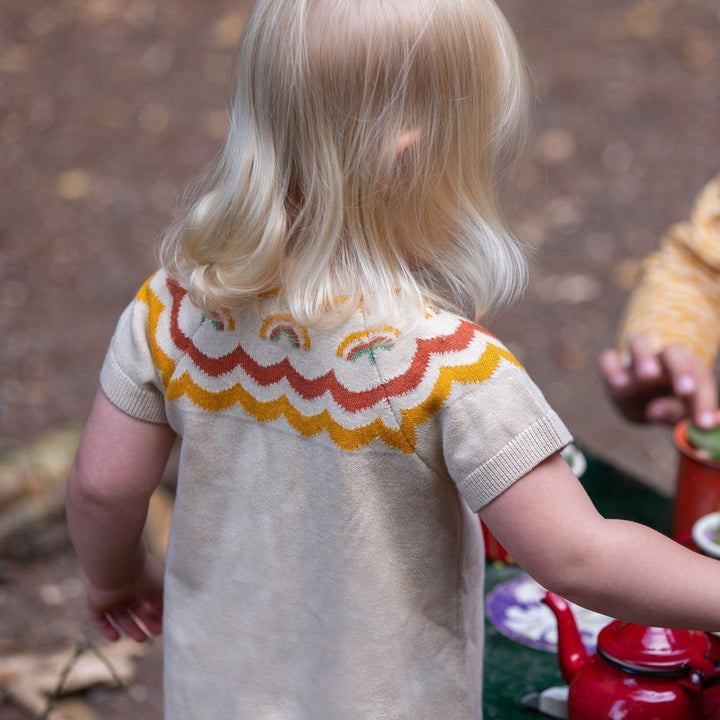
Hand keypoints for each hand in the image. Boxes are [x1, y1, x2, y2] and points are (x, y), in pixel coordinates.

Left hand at [86, 551, 163, 642]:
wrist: (117, 567)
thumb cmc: (144, 573)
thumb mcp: (162, 586)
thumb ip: (167, 599)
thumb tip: (173, 612)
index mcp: (141, 582)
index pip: (149, 600)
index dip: (157, 612)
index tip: (166, 621)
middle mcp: (126, 590)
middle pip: (136, 610)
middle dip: (147, 622)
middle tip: (156, 632)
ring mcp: (111, 597)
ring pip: (120, 617)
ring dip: (131, 629)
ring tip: (142, 639)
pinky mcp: (96, 604)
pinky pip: (100, 620)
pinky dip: (106, 630)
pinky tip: (116, 638)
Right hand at [599, 333, 717, 427]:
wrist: (642, 404)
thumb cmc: (669, 407)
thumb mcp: (678, 416)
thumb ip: (675, 415)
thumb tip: (654, 411)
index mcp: (688, 369)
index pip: (700, 379)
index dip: (704, 401)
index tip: (704, 424)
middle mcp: (662, 359)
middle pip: (673, 352)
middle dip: (681, 370)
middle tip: (686, 390)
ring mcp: (634, 361)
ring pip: (638, 342)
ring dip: (644, 357)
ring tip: (648, 376)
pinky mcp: (612, 368)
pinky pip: (608, 359)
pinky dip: (612, 368)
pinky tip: (620, 384)